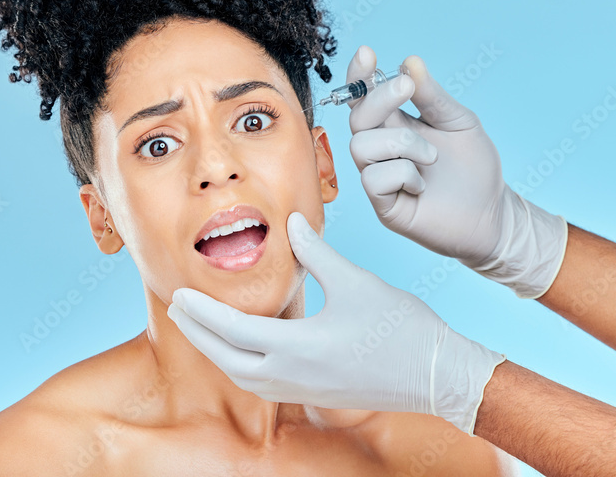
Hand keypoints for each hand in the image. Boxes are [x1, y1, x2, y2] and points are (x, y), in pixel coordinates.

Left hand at [166, 211, 505, 433]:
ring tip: (203, 327)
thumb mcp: (355, 281)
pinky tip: (245, 348)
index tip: (179, 296)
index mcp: (299, 347)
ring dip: (218, 352)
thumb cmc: (401, 327)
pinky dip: (242, 365)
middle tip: (178, 309)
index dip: (202, 312)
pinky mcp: (315, 395)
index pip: (233, 330)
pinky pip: (263, 384)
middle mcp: (293, 376)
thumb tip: (293, 221)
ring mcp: (304, 390)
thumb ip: (316, 252)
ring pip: (243, 377)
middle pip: (227, 359)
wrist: (438, 374)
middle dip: (199, 334)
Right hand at [344, 45, 568, 298]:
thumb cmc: (474, 168)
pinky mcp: (384, 205)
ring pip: (361, 147)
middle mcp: (382, 149)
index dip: (359, 75)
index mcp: (396, 124)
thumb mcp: (458, 121)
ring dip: (401, 143)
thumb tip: (410, 62)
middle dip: (379, 98)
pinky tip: (422, 184)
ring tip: (431, 157)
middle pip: (357, 117)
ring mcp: (380, 177)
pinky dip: (402, 174)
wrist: (493, 213)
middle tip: (406, 87)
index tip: (367, 53)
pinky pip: (373, 180)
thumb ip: (432, 96)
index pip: (365, 97)